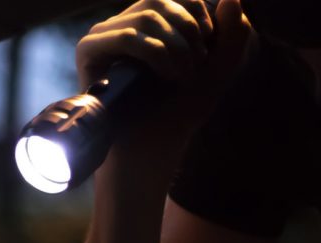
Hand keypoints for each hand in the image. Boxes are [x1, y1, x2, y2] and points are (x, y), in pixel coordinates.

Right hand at [75, 0, 252, 160]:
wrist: (151, 149)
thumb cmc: (178, 113)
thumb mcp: (216, 71)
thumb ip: (232, 35)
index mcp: (149, 23)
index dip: (198, 16)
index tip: (207, 53)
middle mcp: (123, 24)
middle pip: (160, 1)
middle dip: (189, 32)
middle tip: (197, 67)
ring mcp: (103, 37)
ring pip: (146, 17)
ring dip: (175, 48)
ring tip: (182, 77)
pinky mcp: (88, 52)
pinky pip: (126, 37)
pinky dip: (155, 54)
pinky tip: (166, 76)